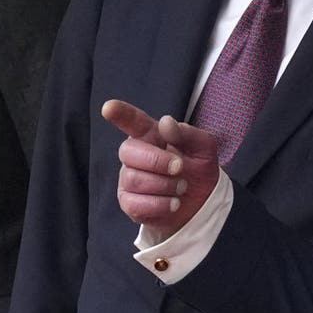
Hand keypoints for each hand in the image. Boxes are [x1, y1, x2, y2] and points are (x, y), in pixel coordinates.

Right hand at [102, 99, 221, 237]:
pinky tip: (174, 203)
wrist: (203, 203)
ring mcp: (129, 179)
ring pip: (134, 179)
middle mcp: (135, 155)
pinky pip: (135, 204)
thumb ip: (187, 133)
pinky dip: (160, 205)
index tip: (109, 108)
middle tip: (180, 167)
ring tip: (181, 187)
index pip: (132, 121)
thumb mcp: (204, 148)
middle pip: (128, 152)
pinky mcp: (129, 203)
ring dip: (164, 185)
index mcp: (151, 135)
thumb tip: (166, 123)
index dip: (120, 113)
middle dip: (157, 161)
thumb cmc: (198, 169)